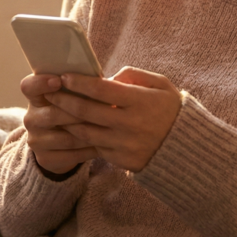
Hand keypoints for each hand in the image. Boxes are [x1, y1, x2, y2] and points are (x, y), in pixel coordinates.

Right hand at [21, 73, 99, 176]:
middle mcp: (31, 118)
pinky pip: (71, 154)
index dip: (42, 83)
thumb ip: (80, 84)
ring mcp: (36, 140)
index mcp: (35, 96)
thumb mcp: (72, 94)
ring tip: (109, 127)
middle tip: (99, 109)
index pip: (29, 86)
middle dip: (77, 112)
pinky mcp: (46, 158)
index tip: (60, 80)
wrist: (61, 143)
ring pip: (65, 136)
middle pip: (52, 114)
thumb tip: (105, 78)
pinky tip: (104, 143)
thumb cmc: (73, 109)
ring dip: (88, 132)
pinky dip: (89, 148)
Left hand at [45, 66, 181, 171]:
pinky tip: (68, 128)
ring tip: (52, 109)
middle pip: (87, 111)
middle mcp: (130, 124)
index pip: (101, 89)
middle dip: (64, 100)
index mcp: (140, 101)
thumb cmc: (170, 109)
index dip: (79, 82)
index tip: (64, 76)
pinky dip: (79, 138)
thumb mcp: (160, 85)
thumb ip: (133, 75)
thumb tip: (107, 76)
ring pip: (85, 132)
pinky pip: (94, 148)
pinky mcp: (122, 160)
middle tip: (49, 92)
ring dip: (66, 120)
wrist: (188, 148)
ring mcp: (125, 145)